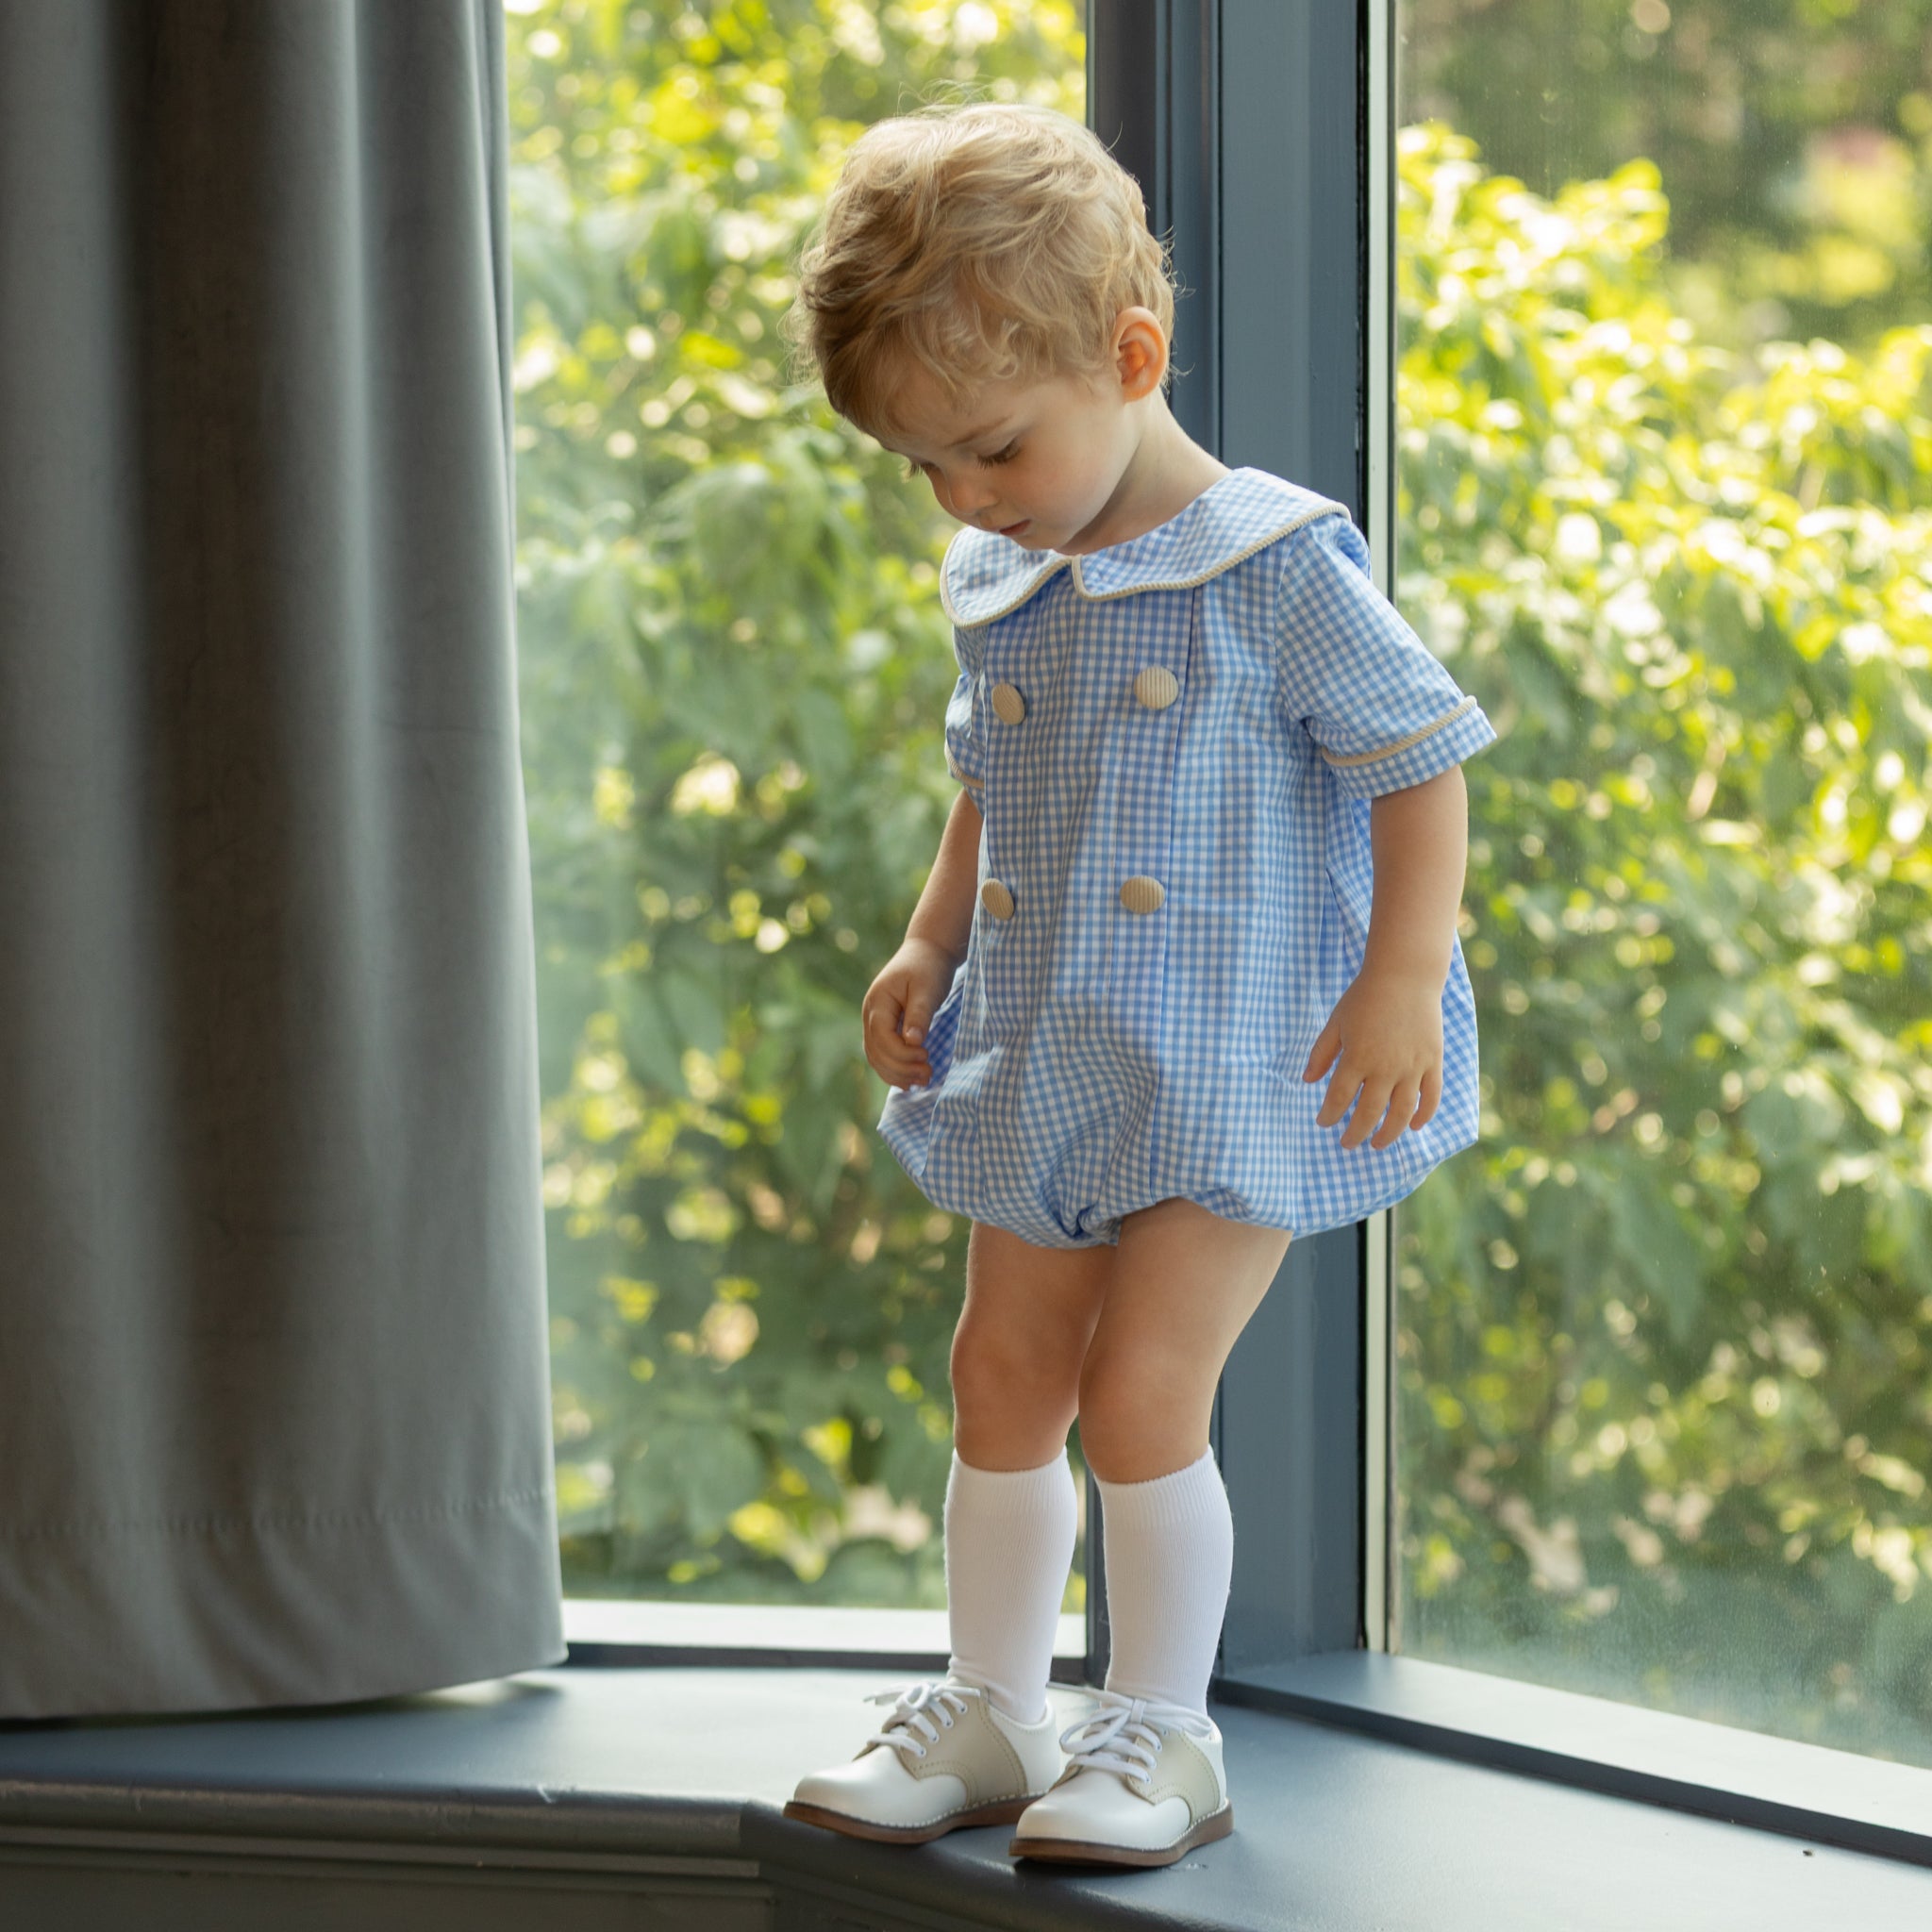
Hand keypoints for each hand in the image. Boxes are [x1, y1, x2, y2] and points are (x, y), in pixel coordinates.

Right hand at [862, 938, 960, 1089]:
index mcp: (878, 1002)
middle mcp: (870, 1014)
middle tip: (928, 1075)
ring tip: (923, 1081)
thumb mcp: (926, 989)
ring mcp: (874, 1022)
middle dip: (901, 1068)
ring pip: (876, 1058)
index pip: (882, 1037)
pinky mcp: (884, 1028)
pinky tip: (910, 1080)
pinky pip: (882, 1055)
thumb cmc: (928, 967)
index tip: (926, 1056)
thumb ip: (919, 1015)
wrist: (927, 951)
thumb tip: (912, 1042)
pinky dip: (894, 1070)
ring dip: (897, 1073)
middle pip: (877, 1052)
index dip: (902, 1053)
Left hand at [1302, 966, 1444, 1151]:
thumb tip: (1307, 1081)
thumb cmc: (1365, 997)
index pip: (1339, 1098)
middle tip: (1346, 1144)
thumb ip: (1321, 1053)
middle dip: (1355, 1133)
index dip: (1329, 1115)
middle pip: (1369, 1112)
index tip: (1323, 1122)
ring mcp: (1412, 1066)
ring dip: (1388, 1133)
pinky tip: (1413, 1127)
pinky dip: (1424, 1115)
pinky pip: (1431, 1096)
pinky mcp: (1433, 1061)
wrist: (1406, 976)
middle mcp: (1385, 1067)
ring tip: (1377, 1144)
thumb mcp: (1336, 1022)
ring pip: (1401, 1112)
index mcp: (1357, 1057)